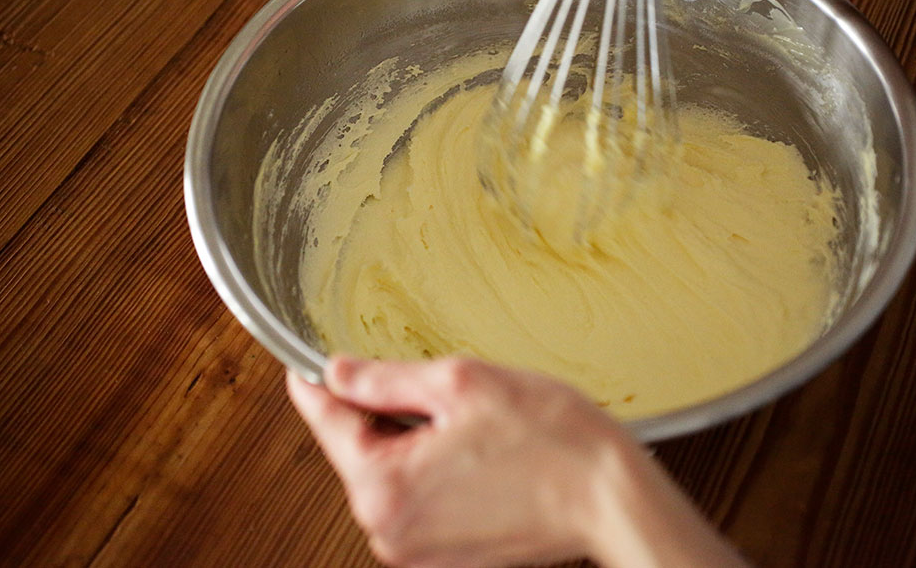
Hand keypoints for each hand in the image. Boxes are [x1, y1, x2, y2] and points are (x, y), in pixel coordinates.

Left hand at [287, 357, 746, 567]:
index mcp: (384, 487)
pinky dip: (435, 471)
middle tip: (438, 390)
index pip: (326, 423)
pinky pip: (419, 500)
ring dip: (415, 442)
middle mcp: (390, 532)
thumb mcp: (459, 384)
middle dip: (383, 414)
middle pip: (359, 452)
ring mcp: (418, 552)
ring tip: (474, 427)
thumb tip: (337, 373)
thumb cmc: (551, 441)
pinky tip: (481, 455)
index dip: (316, 385)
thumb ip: (384, 379)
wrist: (611, 498)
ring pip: (391, 474)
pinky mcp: (446, 556)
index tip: (304, 366)